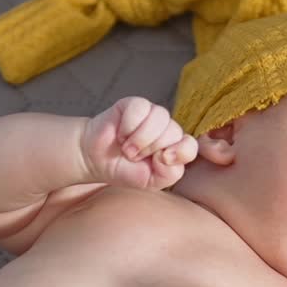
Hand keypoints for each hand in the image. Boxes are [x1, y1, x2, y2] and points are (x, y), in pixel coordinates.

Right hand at [80, 97, 198, 190]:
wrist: (96, 160)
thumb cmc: (124, 170)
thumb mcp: (151, 182)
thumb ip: (169, 173)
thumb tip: (169, 154)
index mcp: (174, 147)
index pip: (191, 145)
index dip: (179, 152)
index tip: (160, 160)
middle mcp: (166, 128)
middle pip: (174, 131)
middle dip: (150, 149)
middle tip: (133, 156)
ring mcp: (151, 114)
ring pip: (160, 117)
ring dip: (140, 138)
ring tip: (127, 148)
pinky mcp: (135, 104)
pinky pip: (140, 109)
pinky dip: (128, 126)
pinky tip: (121, 133)